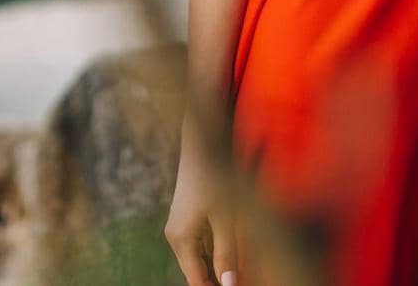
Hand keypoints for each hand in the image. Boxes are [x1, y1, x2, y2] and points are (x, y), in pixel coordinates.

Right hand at [164, 146, 238, 285]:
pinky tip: (230, 254)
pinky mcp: (186, 219)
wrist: (200, 146)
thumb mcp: (225, 219)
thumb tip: (229, 285)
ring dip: (215, 268)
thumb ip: (226, 254)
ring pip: (198, 259)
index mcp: (181, 240)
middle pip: (195, 272)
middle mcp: (175, 236)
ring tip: (240, 274)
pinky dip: (213, 253)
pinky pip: (199, 245)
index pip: (196, 280)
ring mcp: (179, 227)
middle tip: (242, 281)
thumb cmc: (214, 179)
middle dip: (216, 280)